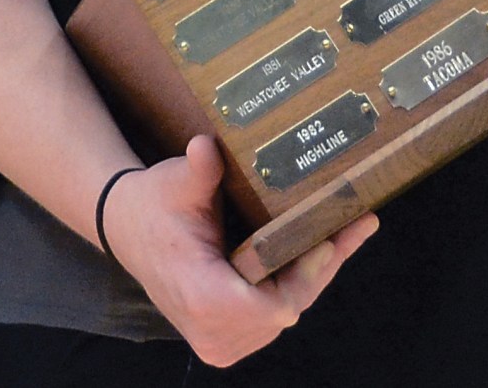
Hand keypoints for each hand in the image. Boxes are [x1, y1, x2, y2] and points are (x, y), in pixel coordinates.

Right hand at [103, 137, 378, 366]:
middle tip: (358, 223)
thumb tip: (205, 148)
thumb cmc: (154, 204)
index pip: (271, 308)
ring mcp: (220, 340)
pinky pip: (274, 313)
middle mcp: (213, 331)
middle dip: (322, 266)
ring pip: (286, 311)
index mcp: (203, 297)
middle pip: (289, 306)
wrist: (128, 228)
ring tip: (348, 230)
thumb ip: (198, 170)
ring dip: (315, 274)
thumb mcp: (175, 182)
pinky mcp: (227, 336)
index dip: (306, 276)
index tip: (328, 238)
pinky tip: (323, 249)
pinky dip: (297, 282)